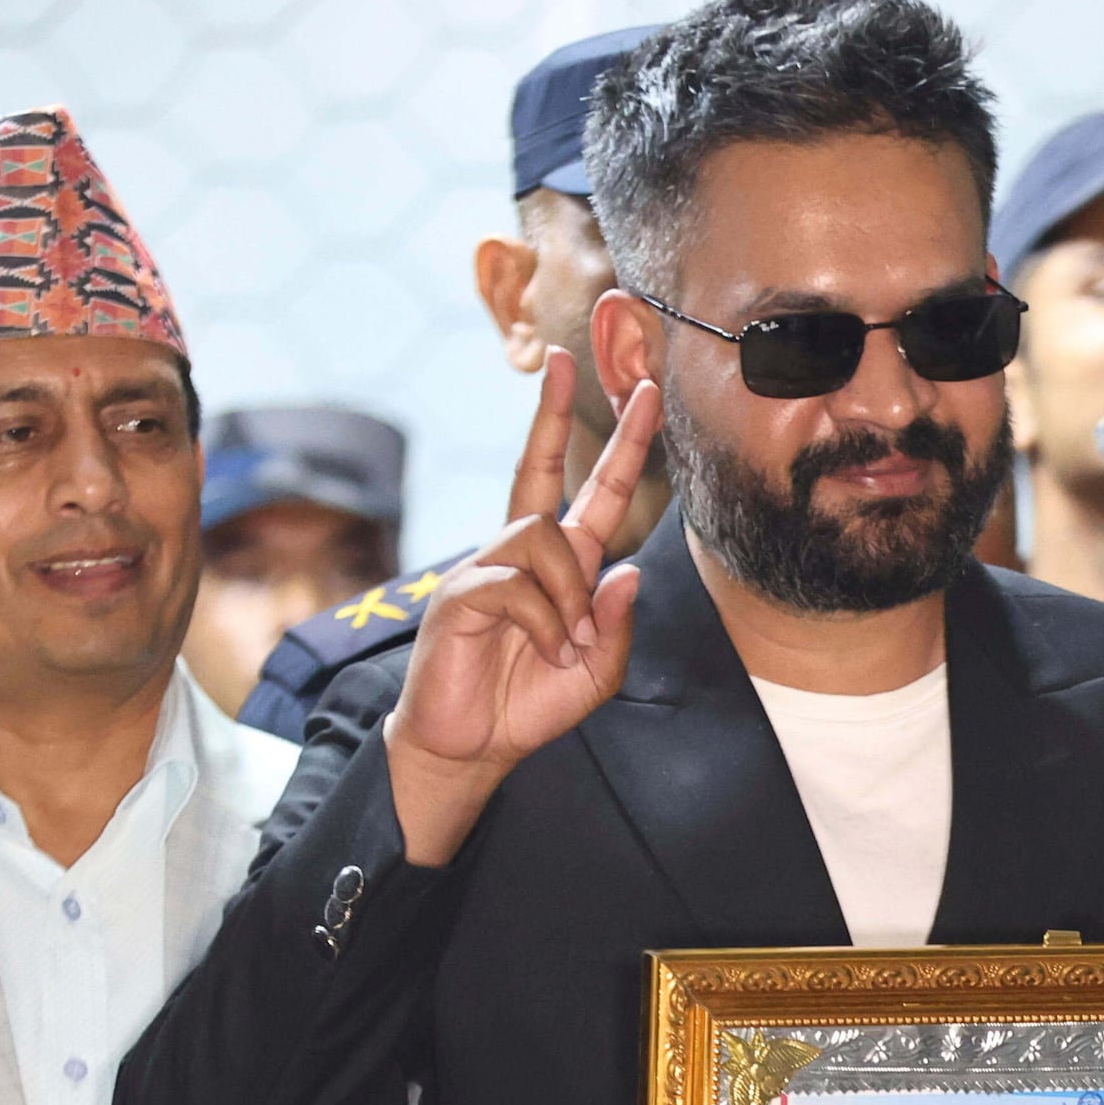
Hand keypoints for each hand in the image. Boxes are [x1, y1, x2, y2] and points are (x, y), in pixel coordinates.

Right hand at [380, 346, 657, 866]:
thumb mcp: (597, 673)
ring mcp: (486, 568)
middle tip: (565, 357)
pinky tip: (542, 648)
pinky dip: (541, 620)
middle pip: (540, 468)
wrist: (472, 747)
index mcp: (562, 567)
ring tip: (565, 644)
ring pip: (540, 538)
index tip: (644, 395)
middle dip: (554, 412)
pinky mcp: (459, 593)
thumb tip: (625, 571)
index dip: (621, 446)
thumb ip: (617, 626)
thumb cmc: (528, 705)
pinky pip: (513, 583)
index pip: (593, 491)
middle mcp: (523, 555)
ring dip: (568, 596)